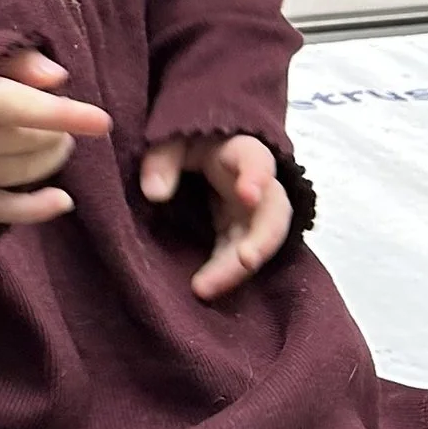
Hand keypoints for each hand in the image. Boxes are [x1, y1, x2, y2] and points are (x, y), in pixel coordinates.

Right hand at [0, 50, 112, 228]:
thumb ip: (14, 59)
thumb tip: (59, 77)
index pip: (20, 107)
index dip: (64, 114)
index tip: (101, 121)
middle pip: (25, 141)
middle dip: (56, 133)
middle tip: (63, 124)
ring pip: (18, 172)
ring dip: (49, 161)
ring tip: (57, 145)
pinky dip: (33, 209)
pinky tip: (62, 201)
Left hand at [140, 131, 291, 299]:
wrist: (200, 150)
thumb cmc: (187, 141)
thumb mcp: (170, 140)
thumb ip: (161, 161)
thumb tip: (155, 194)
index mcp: (240, 152)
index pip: (256, 160)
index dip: (257, 175)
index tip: (248, 193)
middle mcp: (257, 184)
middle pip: (272, 213)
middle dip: (262, 238)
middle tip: (245, 260)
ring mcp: (252, 211)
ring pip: (259, 242)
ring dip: (237, 267)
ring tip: (205, 288)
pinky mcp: (241, 231)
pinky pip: (240, 254)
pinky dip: (226, 272)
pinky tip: (204, 288)